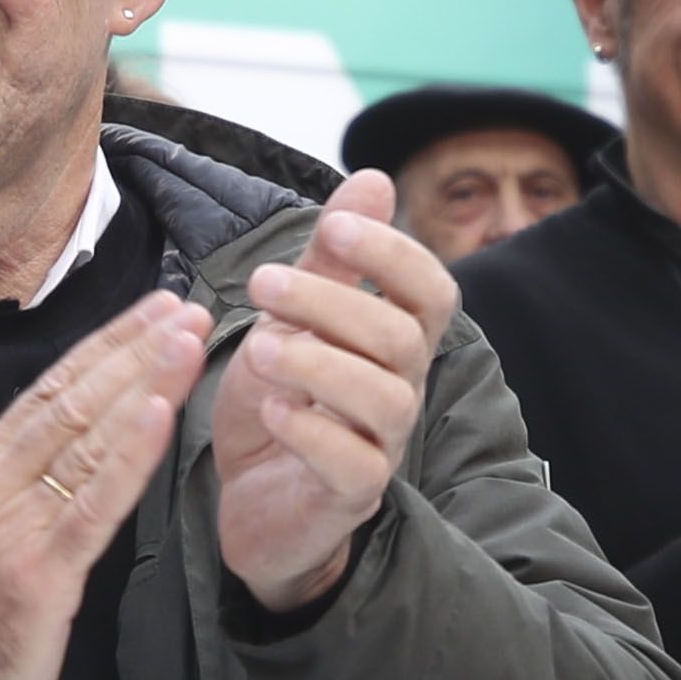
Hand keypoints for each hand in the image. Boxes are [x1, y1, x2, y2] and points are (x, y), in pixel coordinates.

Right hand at [0, 295, 206, 679]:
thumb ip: (35, 480)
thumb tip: (92, 431)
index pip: (53, 388)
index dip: (109, 342)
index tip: (158, 307)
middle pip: (72, 398)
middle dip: (134, 347)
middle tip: (186, 306)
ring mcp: (11, 527)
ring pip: (85, 437)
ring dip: (143, 382)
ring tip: (187, 340)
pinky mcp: (37, 575)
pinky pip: (91, 502)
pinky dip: (128, 454)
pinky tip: (160, 414)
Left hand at [216, 169, 457, 611]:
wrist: (249, 500)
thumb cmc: (279, 401)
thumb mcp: (293, 321)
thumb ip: (330, 260)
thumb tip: (374, 179)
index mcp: (395, 341)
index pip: (430, 289)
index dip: (393, 254)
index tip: (332, 228)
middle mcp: (401, 390)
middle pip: (400, 336)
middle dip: (332, 301)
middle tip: (262, 284)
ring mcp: (382, 445)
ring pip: (385, 398)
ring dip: (317, 364)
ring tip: (258, 351)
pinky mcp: (349, 496)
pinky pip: (354, 464)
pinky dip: (311, 432)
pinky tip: (272, 410)